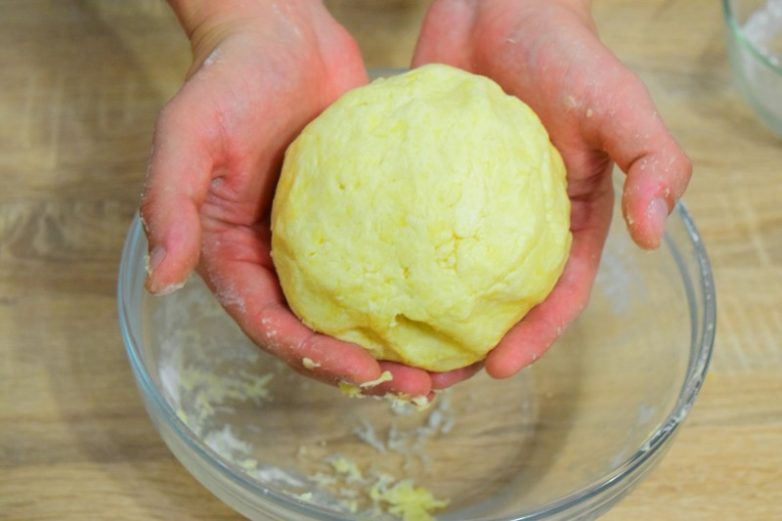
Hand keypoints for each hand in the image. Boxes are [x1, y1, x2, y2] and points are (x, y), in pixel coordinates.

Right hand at [142, 0, 477, 396]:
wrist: (280, 33)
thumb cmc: (228, 78)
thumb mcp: (187, 134)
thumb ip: (168, 203)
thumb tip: (160, 280)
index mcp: (235, 257)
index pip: (271, 327)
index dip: (312, 359)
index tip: (363, 373)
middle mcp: (278, 261)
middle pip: (318, 335)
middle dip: (363, 371)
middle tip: (417, 388)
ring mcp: (322, 244)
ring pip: (358, 312)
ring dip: (395, 346)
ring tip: (445, 366)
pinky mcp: (360, 221)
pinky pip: (388, 264)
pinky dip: (414, 293)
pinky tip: (454, 301)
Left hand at [414, 0, 691, 377]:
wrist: (498, 2)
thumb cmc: (563, 52)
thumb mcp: (621, 105)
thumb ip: (654, 162)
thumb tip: (653, 235)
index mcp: (561, 223)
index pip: (552, 297)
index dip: (532, 339)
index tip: (498, 371)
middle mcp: (507, 227)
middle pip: (486, 306)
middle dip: (462, 351)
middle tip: (426, 381)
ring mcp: (458, 210)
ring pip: (435, 281)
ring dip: (414, 323)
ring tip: (384, 353)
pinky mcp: (416, 187)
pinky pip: (395, 232)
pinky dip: (379, 264)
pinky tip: (352, 288)